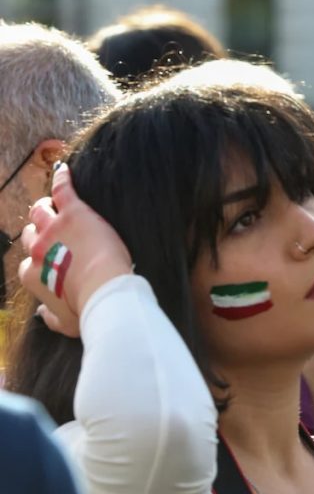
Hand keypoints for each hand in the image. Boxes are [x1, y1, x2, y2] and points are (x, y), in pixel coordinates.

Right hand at [18, 163, 132, 335]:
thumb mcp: (65, 323)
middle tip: (52, 229)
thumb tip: (42, 312)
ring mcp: (54, 229)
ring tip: (53, 204)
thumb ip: (50, 317)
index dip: (39, 259)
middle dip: (39, 231)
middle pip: (31, 233)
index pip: (28, 262)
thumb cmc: (87, 309)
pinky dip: (62, 178)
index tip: (51, 260)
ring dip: (45, 208)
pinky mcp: (75, 213)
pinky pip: (63, 190)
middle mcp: (36, 249)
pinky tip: (64, 170)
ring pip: (40, 211)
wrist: (104, 290)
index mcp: (32, 275)